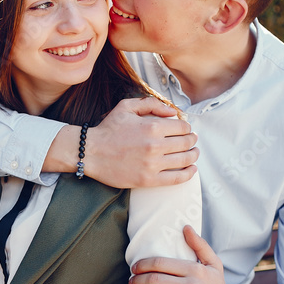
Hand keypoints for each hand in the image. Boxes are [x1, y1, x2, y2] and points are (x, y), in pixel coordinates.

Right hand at [47, 97, 197, 187]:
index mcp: (152, 126)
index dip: (187, 127)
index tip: (185, 130)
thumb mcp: (126, 107)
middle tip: (192, 141)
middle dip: (192, 140)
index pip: (183, 127)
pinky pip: (176, 178)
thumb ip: (151, 104)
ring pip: (185, 160)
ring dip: (193, 155)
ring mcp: (152, 165)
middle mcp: (155, 146)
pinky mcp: (148, 180)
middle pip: (187, 143)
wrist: (90, 152)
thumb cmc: (108, 129)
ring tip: (193, 153)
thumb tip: (172, 111)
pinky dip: (188, 173)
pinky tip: (191, 169)